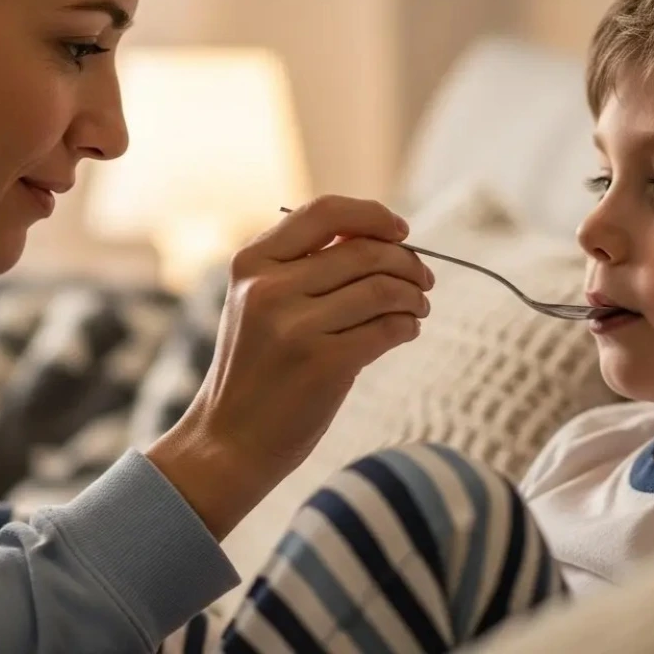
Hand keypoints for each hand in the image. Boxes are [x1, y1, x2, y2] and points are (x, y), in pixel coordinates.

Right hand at [147, 195, 433, 537]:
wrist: (229, 441)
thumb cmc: (255, 369)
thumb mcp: (257, 304)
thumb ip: (304, 266)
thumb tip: (382, 237)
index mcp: (251, 263)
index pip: (324, 212)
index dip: (373, 215)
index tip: (402, 231)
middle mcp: (269, 289)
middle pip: (364, 251)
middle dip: (407, 262)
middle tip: (424, 279)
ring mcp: (296, 327)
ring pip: (383, 289)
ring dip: (414, 295)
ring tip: (418, 307)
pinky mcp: (324, 364)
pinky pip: (388, 329)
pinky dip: (408, 326)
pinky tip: (407, 331)